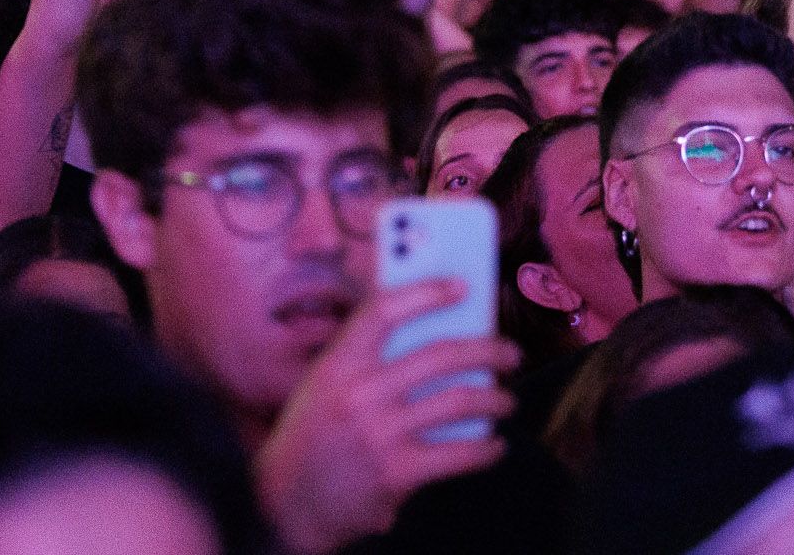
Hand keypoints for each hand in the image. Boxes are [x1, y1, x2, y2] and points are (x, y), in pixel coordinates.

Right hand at [254, 278, 515, 553]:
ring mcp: (378, 433)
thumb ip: (368, 361)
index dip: (427, 292)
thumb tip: (442, 333)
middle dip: (486, 351)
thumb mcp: (325, 387)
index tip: (463, 286)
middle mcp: (358, 393)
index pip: (384, 311)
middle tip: (510, 354)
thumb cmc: (315, 438)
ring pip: (458, 401)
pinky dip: (486, 450)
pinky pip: (458, 454)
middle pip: (439, 355)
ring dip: (494, 400)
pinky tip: (495, 447)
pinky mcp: (395, 473)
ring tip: (506, 401)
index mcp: (338, 364)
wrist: (283, 507)